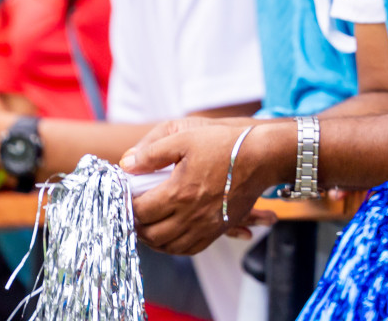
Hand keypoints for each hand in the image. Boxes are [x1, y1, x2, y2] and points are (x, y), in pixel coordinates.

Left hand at [124, 120, 273, 254]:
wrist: (262, 157)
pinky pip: (190, 249)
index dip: (127, 206)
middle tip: (133, 213)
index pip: (140, 211)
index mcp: (178, 192)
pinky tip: (170, 234)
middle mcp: (190, 215)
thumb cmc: (223, 144)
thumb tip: (126, 164)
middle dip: (137, 226)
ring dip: (153, 239)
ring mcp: (205, 226)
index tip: (125, 198)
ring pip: (168, 246)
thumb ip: (152, 152)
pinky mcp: (218, 229)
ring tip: (147, 225)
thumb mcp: (184, 137)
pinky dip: (173, 246)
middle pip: (151, 234)